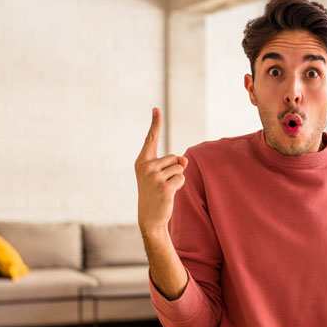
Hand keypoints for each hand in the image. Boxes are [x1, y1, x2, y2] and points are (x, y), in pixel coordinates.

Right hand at [135, 108, 187, 235]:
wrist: (150, 217)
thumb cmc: (156, 193)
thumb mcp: (162, 175)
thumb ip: (173, 163)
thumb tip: (184, 159)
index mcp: (142, 161)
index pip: (151, 139)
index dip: (155, 124)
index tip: (156, 108)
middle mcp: (146, 167)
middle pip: (174, 157)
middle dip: (174, 170)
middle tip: (162, 184)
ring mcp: (154, 176)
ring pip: (180, 167)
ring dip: (178, 178)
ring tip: (165, 188)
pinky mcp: (164, 186)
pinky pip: (182, 178)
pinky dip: (180, 185)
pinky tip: (169, 194)